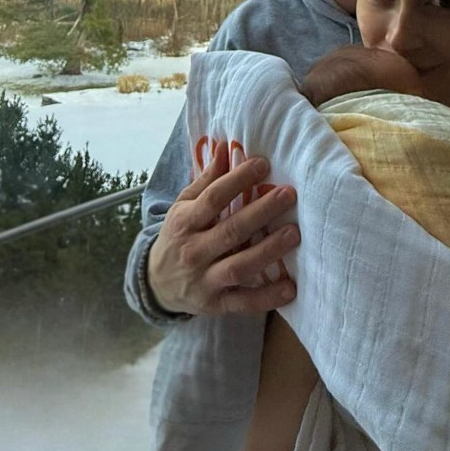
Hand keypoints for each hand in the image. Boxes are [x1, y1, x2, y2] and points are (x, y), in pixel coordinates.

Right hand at [147, 143, 298, 315]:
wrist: (156, 284)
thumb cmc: (178, 236)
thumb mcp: (184, 206)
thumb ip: (207, 180)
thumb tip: (226, 145)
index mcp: (184, 222)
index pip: (213, 199)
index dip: (237, 180)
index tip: (263, 164)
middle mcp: (193, 251)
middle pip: (230, 231)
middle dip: (261, 212)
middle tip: (288, 194)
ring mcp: (204, 280)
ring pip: (239, 266)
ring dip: (268, 251)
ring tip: (294, 233)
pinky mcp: (216, 304)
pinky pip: (244, 303)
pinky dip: (267, 298)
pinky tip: (291, 288)